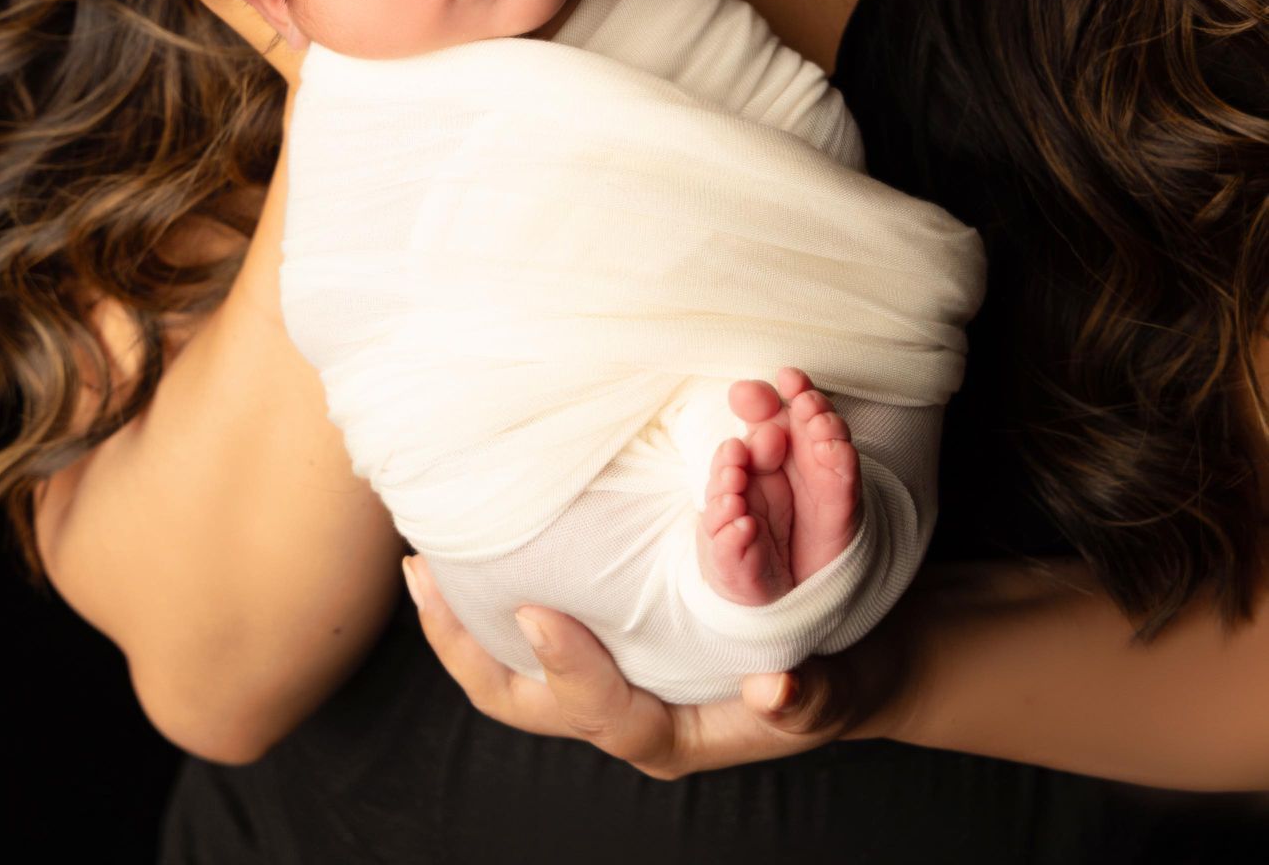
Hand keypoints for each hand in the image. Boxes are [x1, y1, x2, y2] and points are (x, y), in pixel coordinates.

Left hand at [400, 553, 906, 778]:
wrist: (847, 662)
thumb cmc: (835, 678)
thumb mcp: (833, 691)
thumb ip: (806, 694)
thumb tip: (774, 688)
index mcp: (668, 734)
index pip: (600, 713)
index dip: (567, 668)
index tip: (536, 612)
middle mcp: (624, 712)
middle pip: (523, 699)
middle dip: (464, 645)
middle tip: (425, 576)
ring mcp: (610, 678)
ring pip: (513, 668)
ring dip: (462, 616)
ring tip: (426, 556)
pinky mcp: (611, 640)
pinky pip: (534, 629)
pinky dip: (495, 591)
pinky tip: (481, 539)